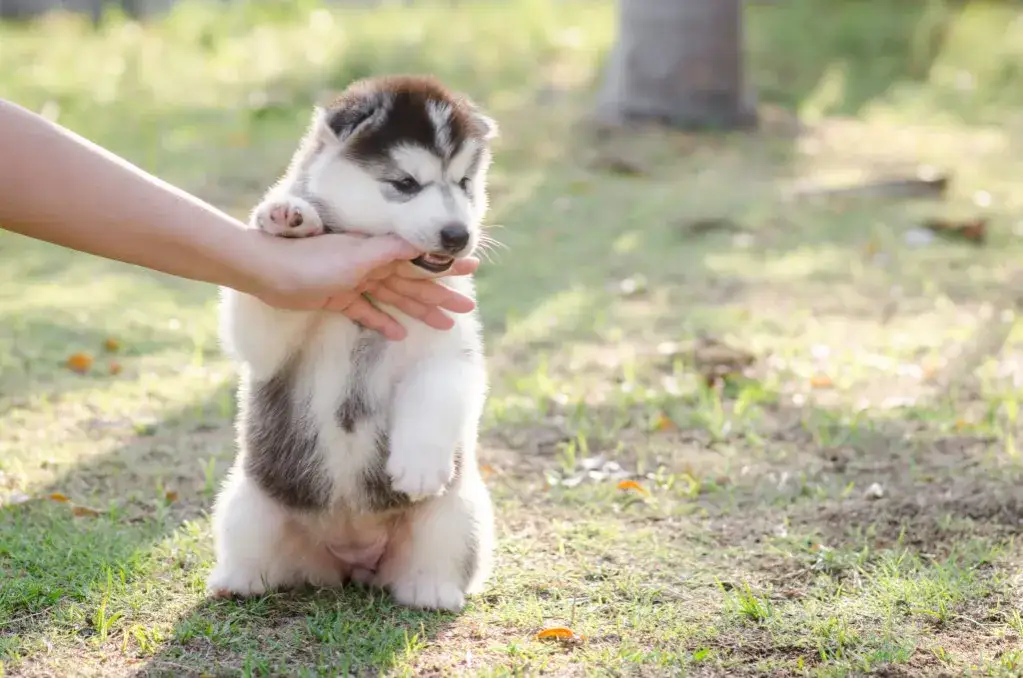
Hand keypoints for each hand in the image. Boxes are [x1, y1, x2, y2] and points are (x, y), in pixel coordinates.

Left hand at [251, 231, 478, 339]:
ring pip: (395, 299)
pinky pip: (367, 313)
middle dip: (440, 295)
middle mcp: (370, 265)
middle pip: (413, 283)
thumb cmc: (313, 260)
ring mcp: (355, 282)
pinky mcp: (338, 299)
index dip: (444, 264)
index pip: (420, 259)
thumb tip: (426, 240)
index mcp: (378, 251)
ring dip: (419, 312)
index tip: (470, 266)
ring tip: (444, 326)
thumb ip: (392, 249)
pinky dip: (383, 322)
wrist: (268, 270)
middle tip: (467, 308)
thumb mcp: (359, 254)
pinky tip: (400, 336)